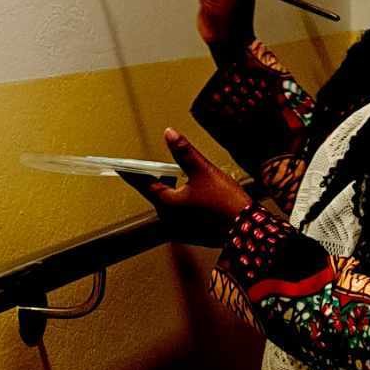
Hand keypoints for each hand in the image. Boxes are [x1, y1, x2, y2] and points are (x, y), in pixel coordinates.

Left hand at [132, 128, 251, 245]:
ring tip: (196, 184)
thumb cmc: (227, 204)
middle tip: (172, 169)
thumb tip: (170, 134)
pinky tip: (204, 199)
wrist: (250, 231)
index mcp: (167, 204)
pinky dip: (187, 205)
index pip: (143, 183)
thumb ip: (184, 152)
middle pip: (159, 194)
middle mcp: (169, 220)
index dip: (131, 172)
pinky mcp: (191, 235)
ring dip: (178, 193)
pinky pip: (182, 215)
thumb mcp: (204, 171)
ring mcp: (179, 230)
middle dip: (164, 180)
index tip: (119, 165)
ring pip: (172, 204)